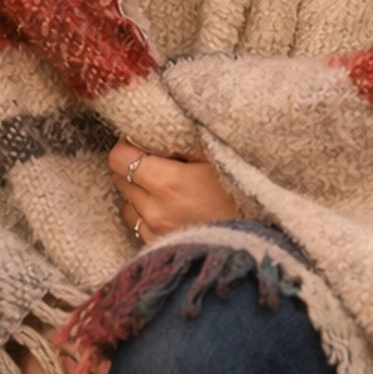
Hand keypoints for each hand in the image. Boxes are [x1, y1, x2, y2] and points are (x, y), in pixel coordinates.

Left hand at [110, 136, 239, 241]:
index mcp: (168, 182)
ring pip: (127, 204)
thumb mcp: (217, 157)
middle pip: (121, 179)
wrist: (253, 242)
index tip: (140, 141)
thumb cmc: (241, 195)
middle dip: (133, 166)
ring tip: (162, 188)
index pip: (119, 158)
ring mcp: (155, 232)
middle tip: (156, 161)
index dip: (126, 145)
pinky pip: (139, 226)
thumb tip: (158, 125)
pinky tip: (168, 210)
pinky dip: (146, 215)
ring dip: (138, 192)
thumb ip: (184, 140)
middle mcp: (155, 210)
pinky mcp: (159, 248)